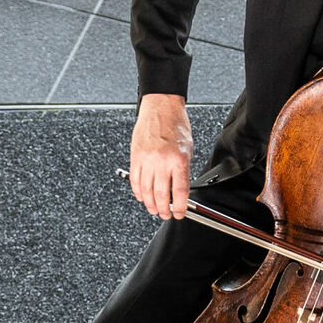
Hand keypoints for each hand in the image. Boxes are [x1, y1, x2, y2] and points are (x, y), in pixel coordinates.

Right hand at [129, 94, 193, 218]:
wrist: (161, 107)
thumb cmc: (175, 125)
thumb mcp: (187, 149)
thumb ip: (182, 170)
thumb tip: (178, 190)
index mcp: (178, 160)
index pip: (180, 191)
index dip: (181, 207)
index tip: (180, 213)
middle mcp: (161, 161)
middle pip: (161, 195)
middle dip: (164, 210)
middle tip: (166, 214)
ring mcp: (146, 160)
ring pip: (146, 191)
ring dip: (150, 204)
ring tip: (154, 209)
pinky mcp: (135, 157)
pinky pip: (135, 180)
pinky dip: (138, 192)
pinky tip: (142, 197)